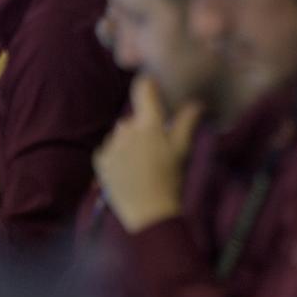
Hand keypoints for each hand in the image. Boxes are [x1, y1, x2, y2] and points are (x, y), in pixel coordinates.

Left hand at [93, 74, 201, 232]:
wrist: (149, 213)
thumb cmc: (170, 178)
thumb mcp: (182, 149)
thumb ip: (187, 122)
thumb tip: (196, 102)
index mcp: (149, 123)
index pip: (143, 89)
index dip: (148, 84)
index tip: (152, 84)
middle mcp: (126, 129)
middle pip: (134, 117)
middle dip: (143, 126)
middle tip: (156, 147)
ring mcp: (111, 145)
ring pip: (121, 134)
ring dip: (130, 141)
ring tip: (142, 162)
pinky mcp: (100, 161)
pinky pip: (109, 149)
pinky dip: (117, 155)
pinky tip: (128, 170)